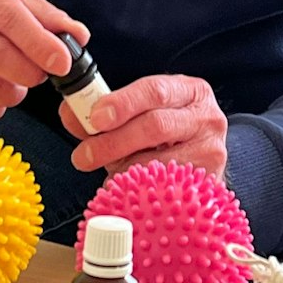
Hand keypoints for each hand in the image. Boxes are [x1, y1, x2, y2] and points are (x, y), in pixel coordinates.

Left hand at [60, 74, 226, 179]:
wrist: (203, 160)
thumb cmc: (167, 134)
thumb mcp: (140, 115)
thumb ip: (103, 115)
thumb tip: (70, 114)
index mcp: (189, 90)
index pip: (155, 90)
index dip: (123, 103)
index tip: (95, 118)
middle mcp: (207, 117)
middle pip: (156, 126)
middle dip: (114, 141)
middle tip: (84, 156)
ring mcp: (212, 151)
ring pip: (160, 162)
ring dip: (125, 170)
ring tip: (107, 175)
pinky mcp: (209, 183)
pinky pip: (167, 189)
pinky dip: (141, 191)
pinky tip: (128, 191)